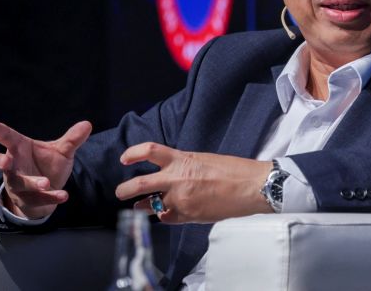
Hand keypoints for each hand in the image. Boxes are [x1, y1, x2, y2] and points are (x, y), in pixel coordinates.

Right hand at [0, 118, 91, 219]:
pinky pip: (38, 199)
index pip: (7, 138)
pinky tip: (64, 195)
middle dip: (0, 162)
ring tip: (46, 183)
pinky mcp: (29, 200)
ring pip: (19, 184)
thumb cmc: (48, 165)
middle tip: (6, 161)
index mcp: (20, 149)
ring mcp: (18, 184)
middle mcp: (14, 166)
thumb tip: (87, 124)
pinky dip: (51, 197)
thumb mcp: (61, 151)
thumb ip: (72, 140)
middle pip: (0, 163)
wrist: (47, 191)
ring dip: (32, 183)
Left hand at [114, 142, 273, 223]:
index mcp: (182, 160)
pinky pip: (168, 218)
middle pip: (140, 183)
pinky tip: (165, 214)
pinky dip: (165, 216)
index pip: (149, 151)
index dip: (132, 153)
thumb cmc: (232, 170)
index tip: (124, 158)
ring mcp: (181, 199)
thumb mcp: (202, 160)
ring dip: (143, 207)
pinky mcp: (188, 216)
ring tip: (138, 207)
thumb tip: (169, 174)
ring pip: (151, 206)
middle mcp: (177, 179)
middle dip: (125, 189)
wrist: (250, 186)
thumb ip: (182, 167)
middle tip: (120, 192)